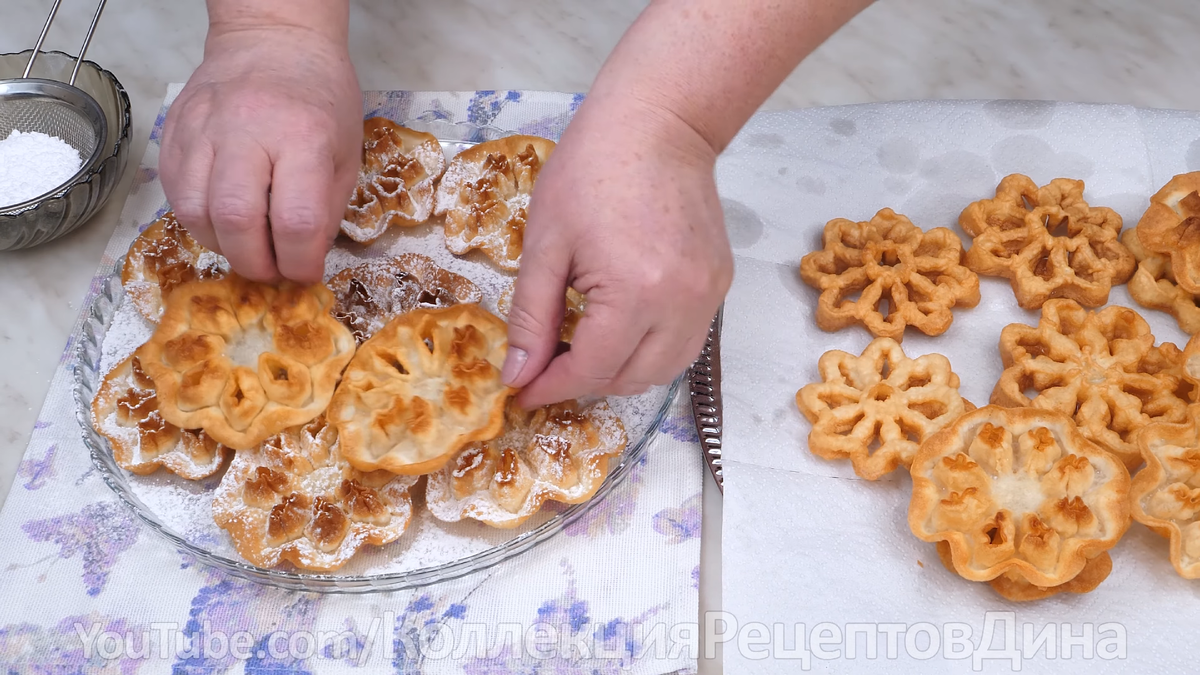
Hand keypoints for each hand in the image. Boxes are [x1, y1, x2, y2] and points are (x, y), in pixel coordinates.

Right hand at [160, 25, 360, 282]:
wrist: (273, 41)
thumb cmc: (319, 99)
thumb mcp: (344, 153)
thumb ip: (326, 210)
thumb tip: (303, 261)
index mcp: (303, 137)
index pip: (296, 221)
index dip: (299, 262)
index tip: (304, 273)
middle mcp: (247, 130)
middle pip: (236, 220)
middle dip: (255, 263)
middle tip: (271, 270)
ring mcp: (203, 129)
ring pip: (196, 213)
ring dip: (223, 246)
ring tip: (247, 246)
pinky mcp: (174, 132)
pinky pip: (175, 194)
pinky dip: (199, 222)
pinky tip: (223, 221)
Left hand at [503, 97, 732, 406]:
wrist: (658, 125)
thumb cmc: (590, 172)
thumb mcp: (546, 246)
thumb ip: (531, 318)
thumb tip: (518, 376)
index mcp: (635, 293)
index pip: (592, 370)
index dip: (551, 387)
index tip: (522, 392)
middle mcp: (682, 305)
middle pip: (631, 380)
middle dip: (584, 383)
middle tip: (547, 367)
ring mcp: (708, 297)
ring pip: (663, 370)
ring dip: (621, 373)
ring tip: (584, 350)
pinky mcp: (720, 285)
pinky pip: (685, 342)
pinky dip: (650, 350)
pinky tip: (620, 329)